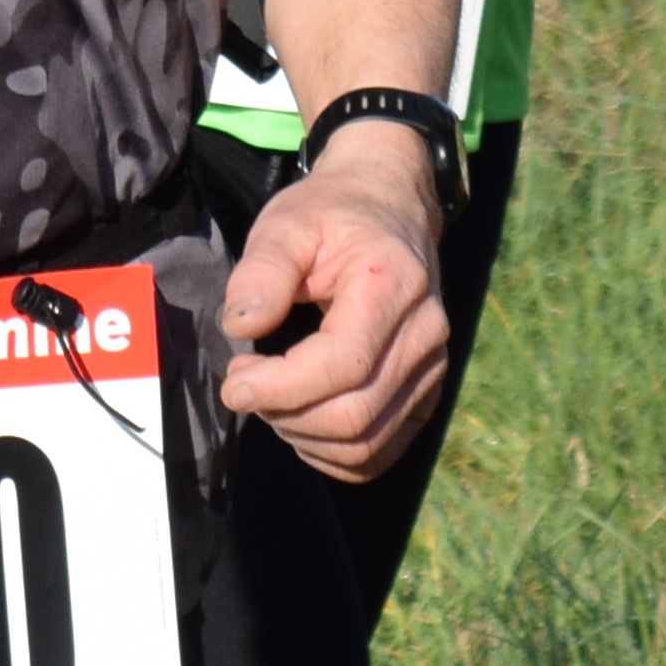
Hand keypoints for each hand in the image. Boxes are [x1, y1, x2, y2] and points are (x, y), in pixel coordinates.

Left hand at [220, 133, 450, 480]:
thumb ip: (263, 270)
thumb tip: (241, 327)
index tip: (233, 383)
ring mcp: (432, 368)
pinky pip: (379, 453)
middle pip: (356, 414)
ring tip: (271, 400)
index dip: (282, 387)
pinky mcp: (426, 393)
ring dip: (303, 437)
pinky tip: (300, 425)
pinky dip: (332, 455)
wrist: (390, 209)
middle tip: (245, 385)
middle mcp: (425, 333)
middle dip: (285, 415)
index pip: (345, 363)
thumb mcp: (286, 223)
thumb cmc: (333, 216)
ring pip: (367, 444)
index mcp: (393, 284)